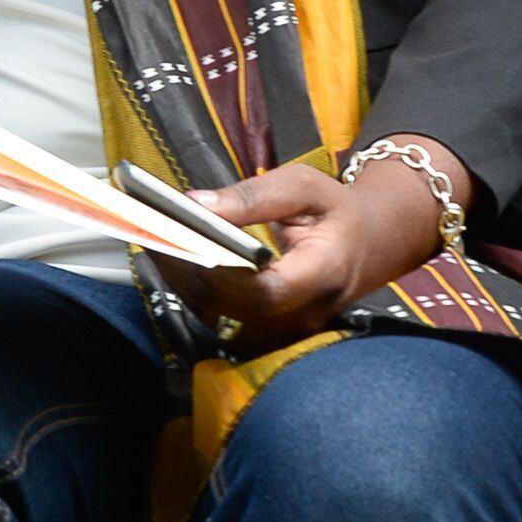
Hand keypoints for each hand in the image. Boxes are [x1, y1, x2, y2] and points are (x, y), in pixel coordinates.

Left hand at [151, 144, 461, 346]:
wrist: (369, 244)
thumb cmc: (336, 212)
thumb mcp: (304, 186)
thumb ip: (252, 196)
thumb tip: (195, 205)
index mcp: (322, 276)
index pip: (265, 290)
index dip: (221, 273)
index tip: (182, 241)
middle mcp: (305, 315)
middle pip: (234, 308)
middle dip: (189, 272)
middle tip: (152, 234)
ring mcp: (287, 332)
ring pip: (223, 319)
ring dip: (186, 283)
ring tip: (156, 243)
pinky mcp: (270, 334)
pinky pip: (225, 320)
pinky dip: (197, 292)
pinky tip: (178, 263)